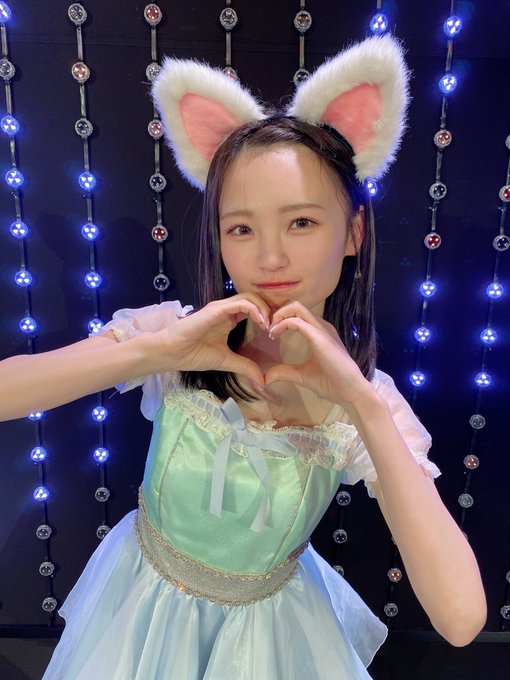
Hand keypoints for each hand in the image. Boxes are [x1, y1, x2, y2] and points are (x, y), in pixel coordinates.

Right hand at [156, 294, 270, 388]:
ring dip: (263, 309)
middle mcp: (226, 310)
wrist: (173, 353)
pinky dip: (254, 310)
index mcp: (229, 318)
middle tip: (275, 328)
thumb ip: (245, 367)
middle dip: (269, 311)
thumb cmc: (194, 354)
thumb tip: (263, 382)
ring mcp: (221, 308)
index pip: (254, 308)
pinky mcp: (216, 310)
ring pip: (249, 297)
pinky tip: (260, 323)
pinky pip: (240, 303)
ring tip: (268, 325)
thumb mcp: (227, 362)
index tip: (273, 334)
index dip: (267, 318)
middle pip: (255, 299)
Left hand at [263, 301, 371, 406]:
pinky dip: (282, 325)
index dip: (281, 318)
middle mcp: (321, 326)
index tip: (271, 334)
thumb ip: (284, 372)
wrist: (349, 391)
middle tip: (268, 329)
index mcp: (318, 332)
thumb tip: (265, 377)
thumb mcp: (301, 375)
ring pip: (296, 307)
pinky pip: (297, 322)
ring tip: (271, 331)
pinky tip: (274, 335)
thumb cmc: (331, 383)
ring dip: (279, 316)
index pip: (297, 313)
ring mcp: (321, 330)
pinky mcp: (319, 337)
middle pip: (295, 305)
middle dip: (278, 313)